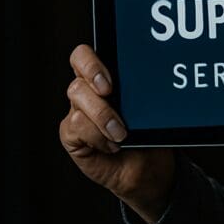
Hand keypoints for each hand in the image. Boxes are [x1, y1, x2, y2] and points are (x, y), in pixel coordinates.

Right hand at [58, 44, 175, 223]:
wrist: (145, 167)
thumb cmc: (148, 133)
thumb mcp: (149, 108)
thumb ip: (141, 92)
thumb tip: (152, 77)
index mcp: (105, 78)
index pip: (84, 56)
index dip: (90, 62)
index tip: (111, 80)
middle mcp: (88, 92)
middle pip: (78, 73)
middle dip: (93, 76)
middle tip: (110, 92)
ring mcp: (78, 112)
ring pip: (78, 97)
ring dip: (103, 115)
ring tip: (121, 132)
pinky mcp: (71, 134)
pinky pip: (76, 125)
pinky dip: (97, 136)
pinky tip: (111, 145)